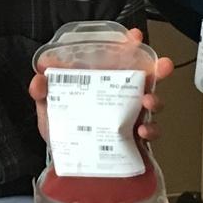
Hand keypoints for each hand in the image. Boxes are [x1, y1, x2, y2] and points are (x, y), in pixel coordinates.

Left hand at [28, 28, 172, 142]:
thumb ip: (42, 93)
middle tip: (163, 65)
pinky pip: (151, 133)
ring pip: (153, 103)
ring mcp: (131, 117)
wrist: (67, 166)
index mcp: (101, 83)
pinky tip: (142, 131)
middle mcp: (120, 97)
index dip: (130, 46)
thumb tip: (39, 78)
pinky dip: (151, 131)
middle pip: (145, 78)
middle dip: (158, 69)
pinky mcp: (136, 140)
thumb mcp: (48, 108)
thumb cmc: (62, 130)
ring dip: (155, 99)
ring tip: (147, 101)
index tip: (135, 36)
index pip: (118, 60)